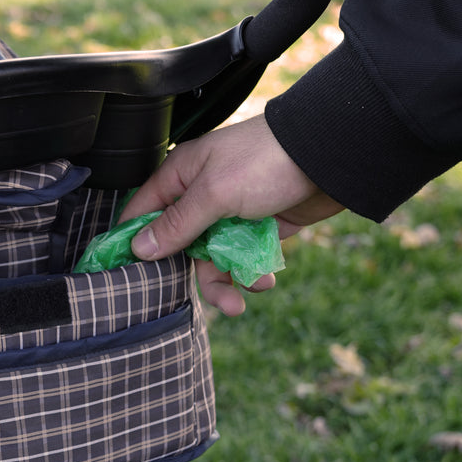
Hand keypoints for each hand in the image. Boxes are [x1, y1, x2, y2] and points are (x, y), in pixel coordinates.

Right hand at [118, 114, 344, 314]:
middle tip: (196, 297)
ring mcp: (229, 212)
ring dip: (224, 282)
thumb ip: (177, 223)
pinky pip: (242, 258)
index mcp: (181, 175)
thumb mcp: (214, 193)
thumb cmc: (267, 161)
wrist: (331, 156)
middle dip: (189, 274)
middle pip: (179, 245)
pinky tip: (263, 281)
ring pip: (212, 258)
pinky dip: (250, 272)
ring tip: (237, 304)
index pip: (144, 213)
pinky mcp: (256, 227)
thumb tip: (140, 248)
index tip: (130, 274)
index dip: (135, 243)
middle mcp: (200, 195)